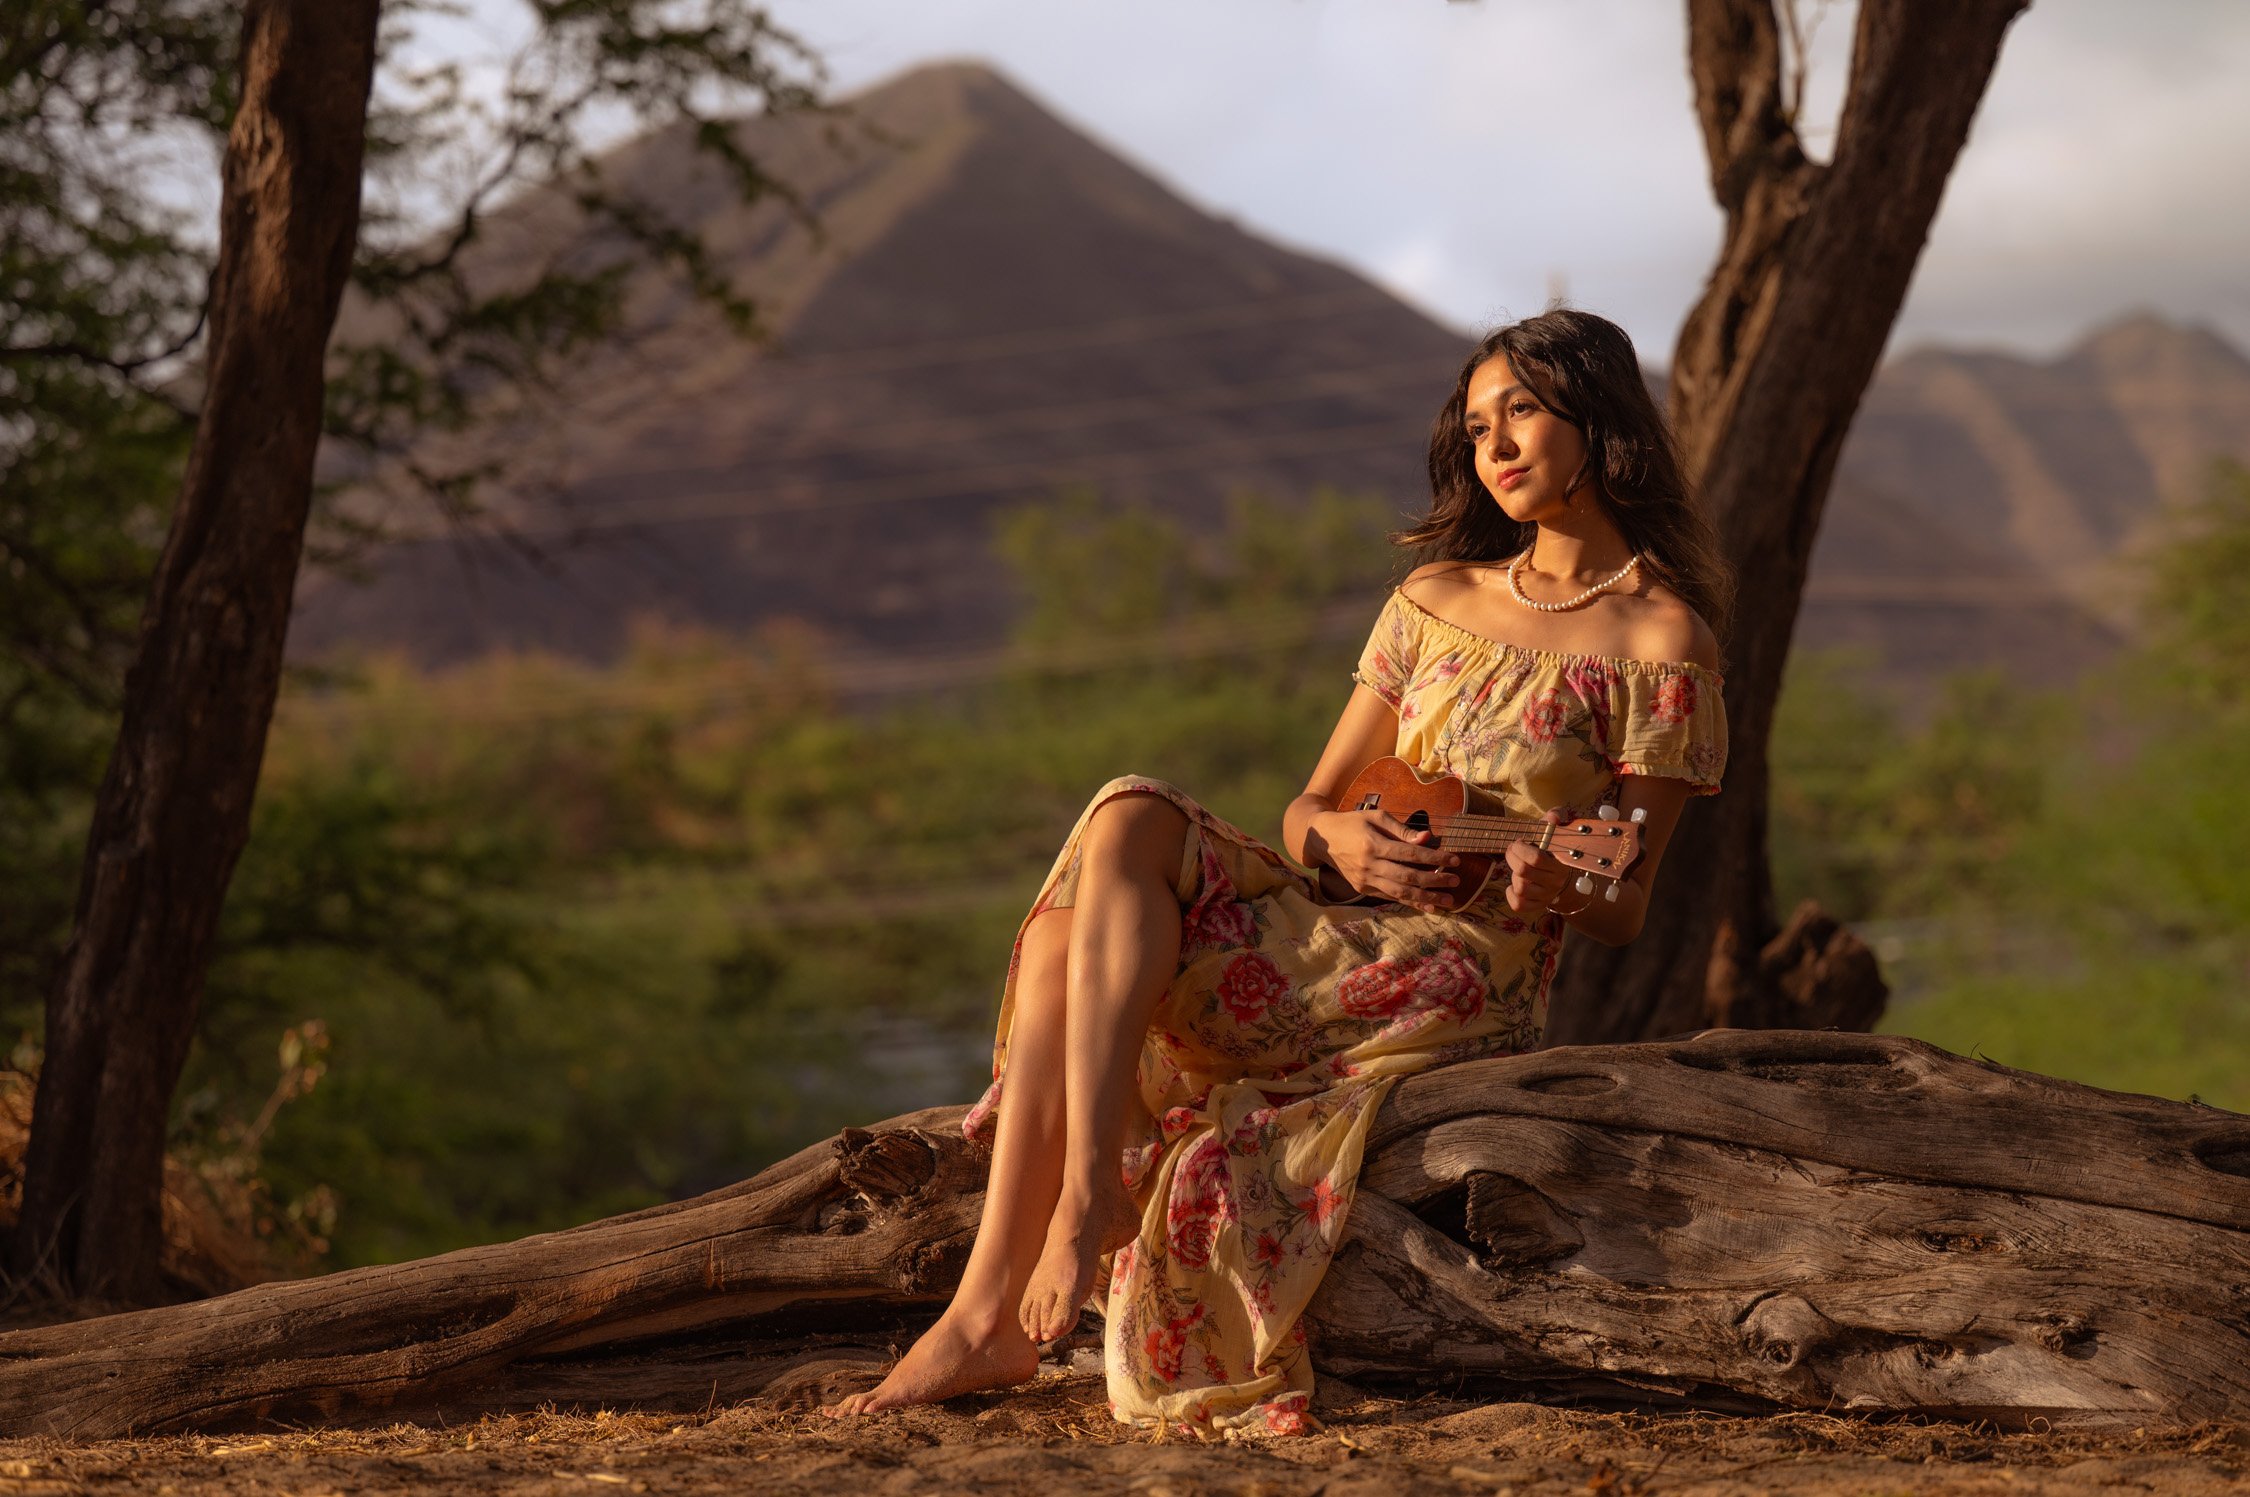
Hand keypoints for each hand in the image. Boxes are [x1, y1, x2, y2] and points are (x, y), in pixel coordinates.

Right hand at [1310, 809, 1460, 913]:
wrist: (1323, 838)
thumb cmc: (1353, 822)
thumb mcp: (1376, 817)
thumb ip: (1402, 829)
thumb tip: (1427, 838)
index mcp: (1373, 845)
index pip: (1410, 855)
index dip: (1434, 858)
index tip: (1454, 860)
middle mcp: (1369, 866)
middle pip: (1408, 877)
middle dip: (1435, 880)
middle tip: (1456, 881)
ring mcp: (1365, 880)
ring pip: (1400, 893)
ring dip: (1426, 898)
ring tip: (1448, 900)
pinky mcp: (1362, 889)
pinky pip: (1390, 897)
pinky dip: (1410, 903)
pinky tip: (1427, 905)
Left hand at [1503, 807, 1574, 916]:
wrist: (1563, 877)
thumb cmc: (1553, 849)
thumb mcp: (1556, 830)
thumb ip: (1556, 817)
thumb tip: (1553, 817)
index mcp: (1561, 863)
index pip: (1536, 858)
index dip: (1520, 848)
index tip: (1520, 842)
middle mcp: (1555, 882)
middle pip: (1523, 871)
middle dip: (1512, 858)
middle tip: (1513, 851)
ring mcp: (1546, 896)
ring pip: (1520, 887)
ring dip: (1514, 875)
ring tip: (1518, 868)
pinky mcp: (1536, 906)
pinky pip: (1518, 904)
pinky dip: (1511, 894)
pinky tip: (1514, 884)